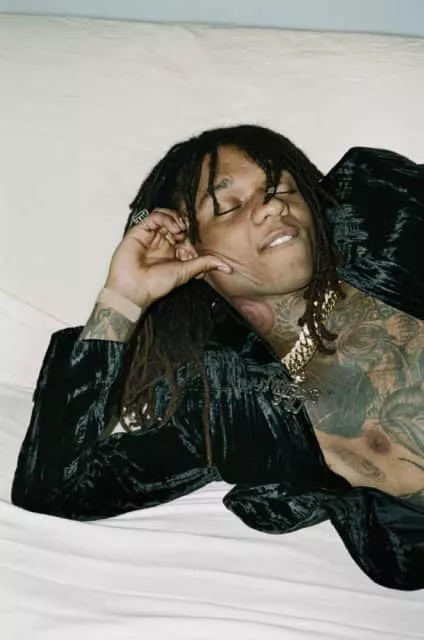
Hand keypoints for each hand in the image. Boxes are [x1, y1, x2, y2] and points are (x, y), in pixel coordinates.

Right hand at [104, 208, 231, 308]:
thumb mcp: (187, 271)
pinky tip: (173, 228)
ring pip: (167, 216)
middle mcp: (163, 242)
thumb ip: (205, 264)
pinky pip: (155, 216)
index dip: (194, 236)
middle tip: (189, 233)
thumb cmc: (156, 284)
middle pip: (178, 222)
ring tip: (180, 230)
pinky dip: (166, 217)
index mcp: (173, 251)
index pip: (188, 235)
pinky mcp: (140, 230)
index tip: (197, 246)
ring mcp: (152, 235)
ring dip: (177, 219)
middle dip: (187, 225)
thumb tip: (227, 267)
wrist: (134, 289)